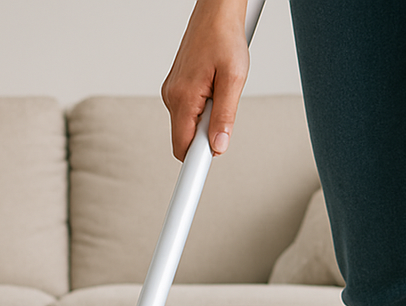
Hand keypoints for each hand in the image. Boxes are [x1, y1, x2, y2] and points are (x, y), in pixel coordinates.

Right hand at [161, 0, 249, 160]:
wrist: (216, 10)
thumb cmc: (225, 37)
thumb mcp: (234, 78)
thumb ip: (225, 116)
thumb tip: (219, 147)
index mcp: (183, 98)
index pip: (182, 149)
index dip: (191, 169)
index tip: (195, 187)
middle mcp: (172, 97)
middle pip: (186, 140)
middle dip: (205, 137)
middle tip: (224, 111)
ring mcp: (172, 93)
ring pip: (189, 126)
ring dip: (206, 119)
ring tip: (220, 88)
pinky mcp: (177, 88)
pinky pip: (189, 112)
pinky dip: (203, 108)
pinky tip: (214, 85)